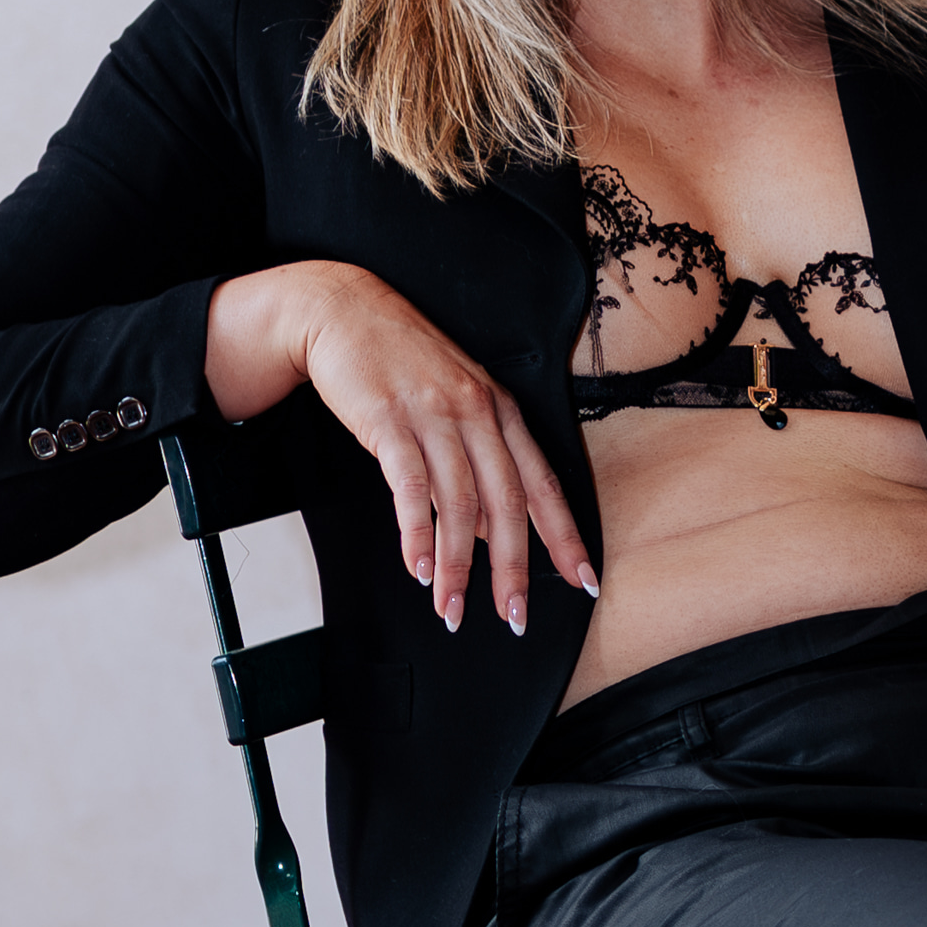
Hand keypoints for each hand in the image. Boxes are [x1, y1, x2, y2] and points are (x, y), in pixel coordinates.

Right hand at [203, 262, 596, 642]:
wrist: (343, 309)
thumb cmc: (400, 359)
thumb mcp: (453, 404)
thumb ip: (476, 465)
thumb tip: (489, 533)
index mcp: (501, 410)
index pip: (543, 484)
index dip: (565, 536)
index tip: (583, 580)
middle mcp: (477, 412)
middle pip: (506, 503)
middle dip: (513, 568)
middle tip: (514, 617)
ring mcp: (434, 415)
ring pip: (459, 503)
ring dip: (456, 566)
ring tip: (452, 608)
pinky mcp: (389, 421)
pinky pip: (410, 487)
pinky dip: (416, 533)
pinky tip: (417, 566)